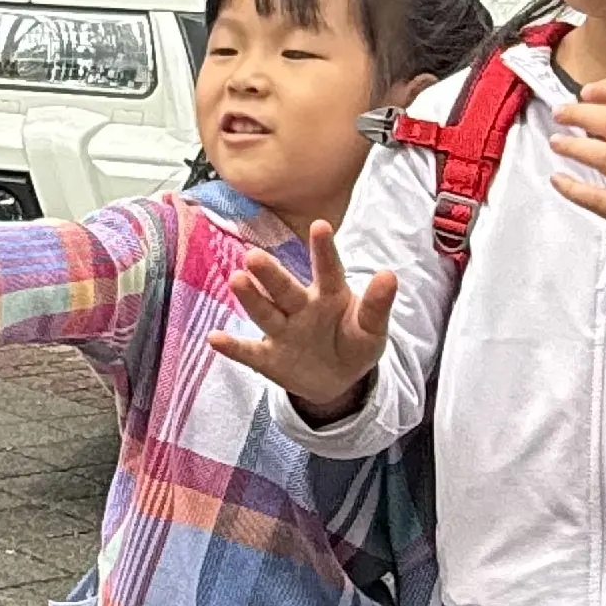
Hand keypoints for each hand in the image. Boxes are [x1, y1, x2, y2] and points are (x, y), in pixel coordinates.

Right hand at [214, 222, 395, 421]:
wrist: (336, 380)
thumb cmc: (354, 344)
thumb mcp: (372, 330)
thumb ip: (378, 306)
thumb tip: (390, 275)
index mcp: (329, 295)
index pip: (328, 271)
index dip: (324, 250)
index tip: (321, 226)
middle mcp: (300, 307)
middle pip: (284, 289)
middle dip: (270, 275)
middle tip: (254, 257)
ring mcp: (282, 332)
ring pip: (265, 313)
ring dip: (250, 298)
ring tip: (237, 280)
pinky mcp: (268, 358)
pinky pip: (249, 352)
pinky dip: (233, 348)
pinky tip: (214, 338)